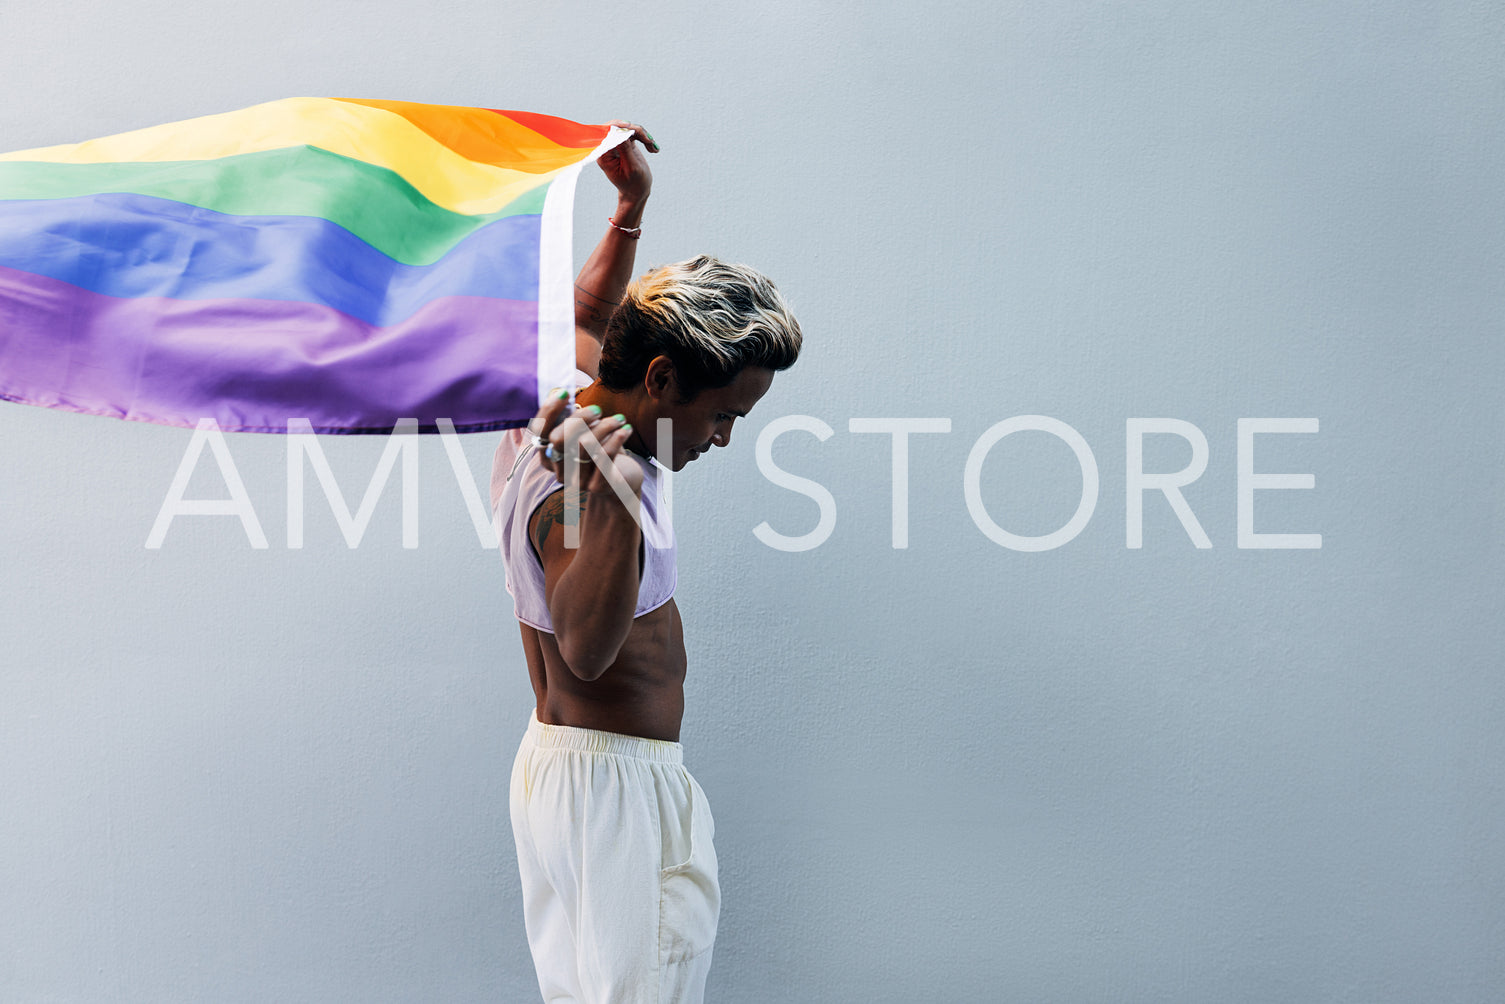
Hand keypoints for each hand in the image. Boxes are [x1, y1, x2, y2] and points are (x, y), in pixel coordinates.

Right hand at [528, 393, 644, 498]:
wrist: (622, 479)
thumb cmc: (600, 449)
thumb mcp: (585, 433)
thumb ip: (572, 418)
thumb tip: (561, 393)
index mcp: (549, 456)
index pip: (540, 432)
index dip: (548, 411)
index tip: (564, 393)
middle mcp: (559, 470)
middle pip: (559, 439)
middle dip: (579, 418)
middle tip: (598, 409)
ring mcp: (577, 480)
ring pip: (584, 446)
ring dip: (605, 426)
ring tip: (620, 419)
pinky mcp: (597, 485)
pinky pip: (604, 456)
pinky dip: (616, 438)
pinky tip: (626, 429)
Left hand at [597, 120, 657, 210]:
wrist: (637, 192)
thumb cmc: (634, 184)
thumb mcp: (631, 168)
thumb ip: (625, 149)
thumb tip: (621, 131)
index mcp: (604, 155)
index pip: (606, 134)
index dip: (618, 127)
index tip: (630, 127)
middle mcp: (608, 148)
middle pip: (617, 127)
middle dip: (632, 129)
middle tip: (647, 139)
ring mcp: (617, 144)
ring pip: (627, 128)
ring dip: (642, 134)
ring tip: (652, 145)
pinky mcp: (625, 143)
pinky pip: (633, 132)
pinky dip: (644, 138)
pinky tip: (653, 149)